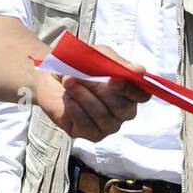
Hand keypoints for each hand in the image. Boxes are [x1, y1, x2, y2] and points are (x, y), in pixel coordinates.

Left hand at [31, 45, 150, 142]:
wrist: (50, 76)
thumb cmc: (79, 67)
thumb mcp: (99, 57)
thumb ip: (119, 65)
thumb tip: (139, 71)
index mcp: (129, 92)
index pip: (142, 95)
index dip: (130, 89)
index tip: (114, 79)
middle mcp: (121, 112)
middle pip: (123, 108)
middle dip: (100, 90)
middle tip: (81, 76)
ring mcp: (106, 125)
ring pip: (103, 116)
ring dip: (83, 96)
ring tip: (69, 81)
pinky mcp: (88, 134)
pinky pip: (86, 124)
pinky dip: (74, 107)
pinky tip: (67, 96)